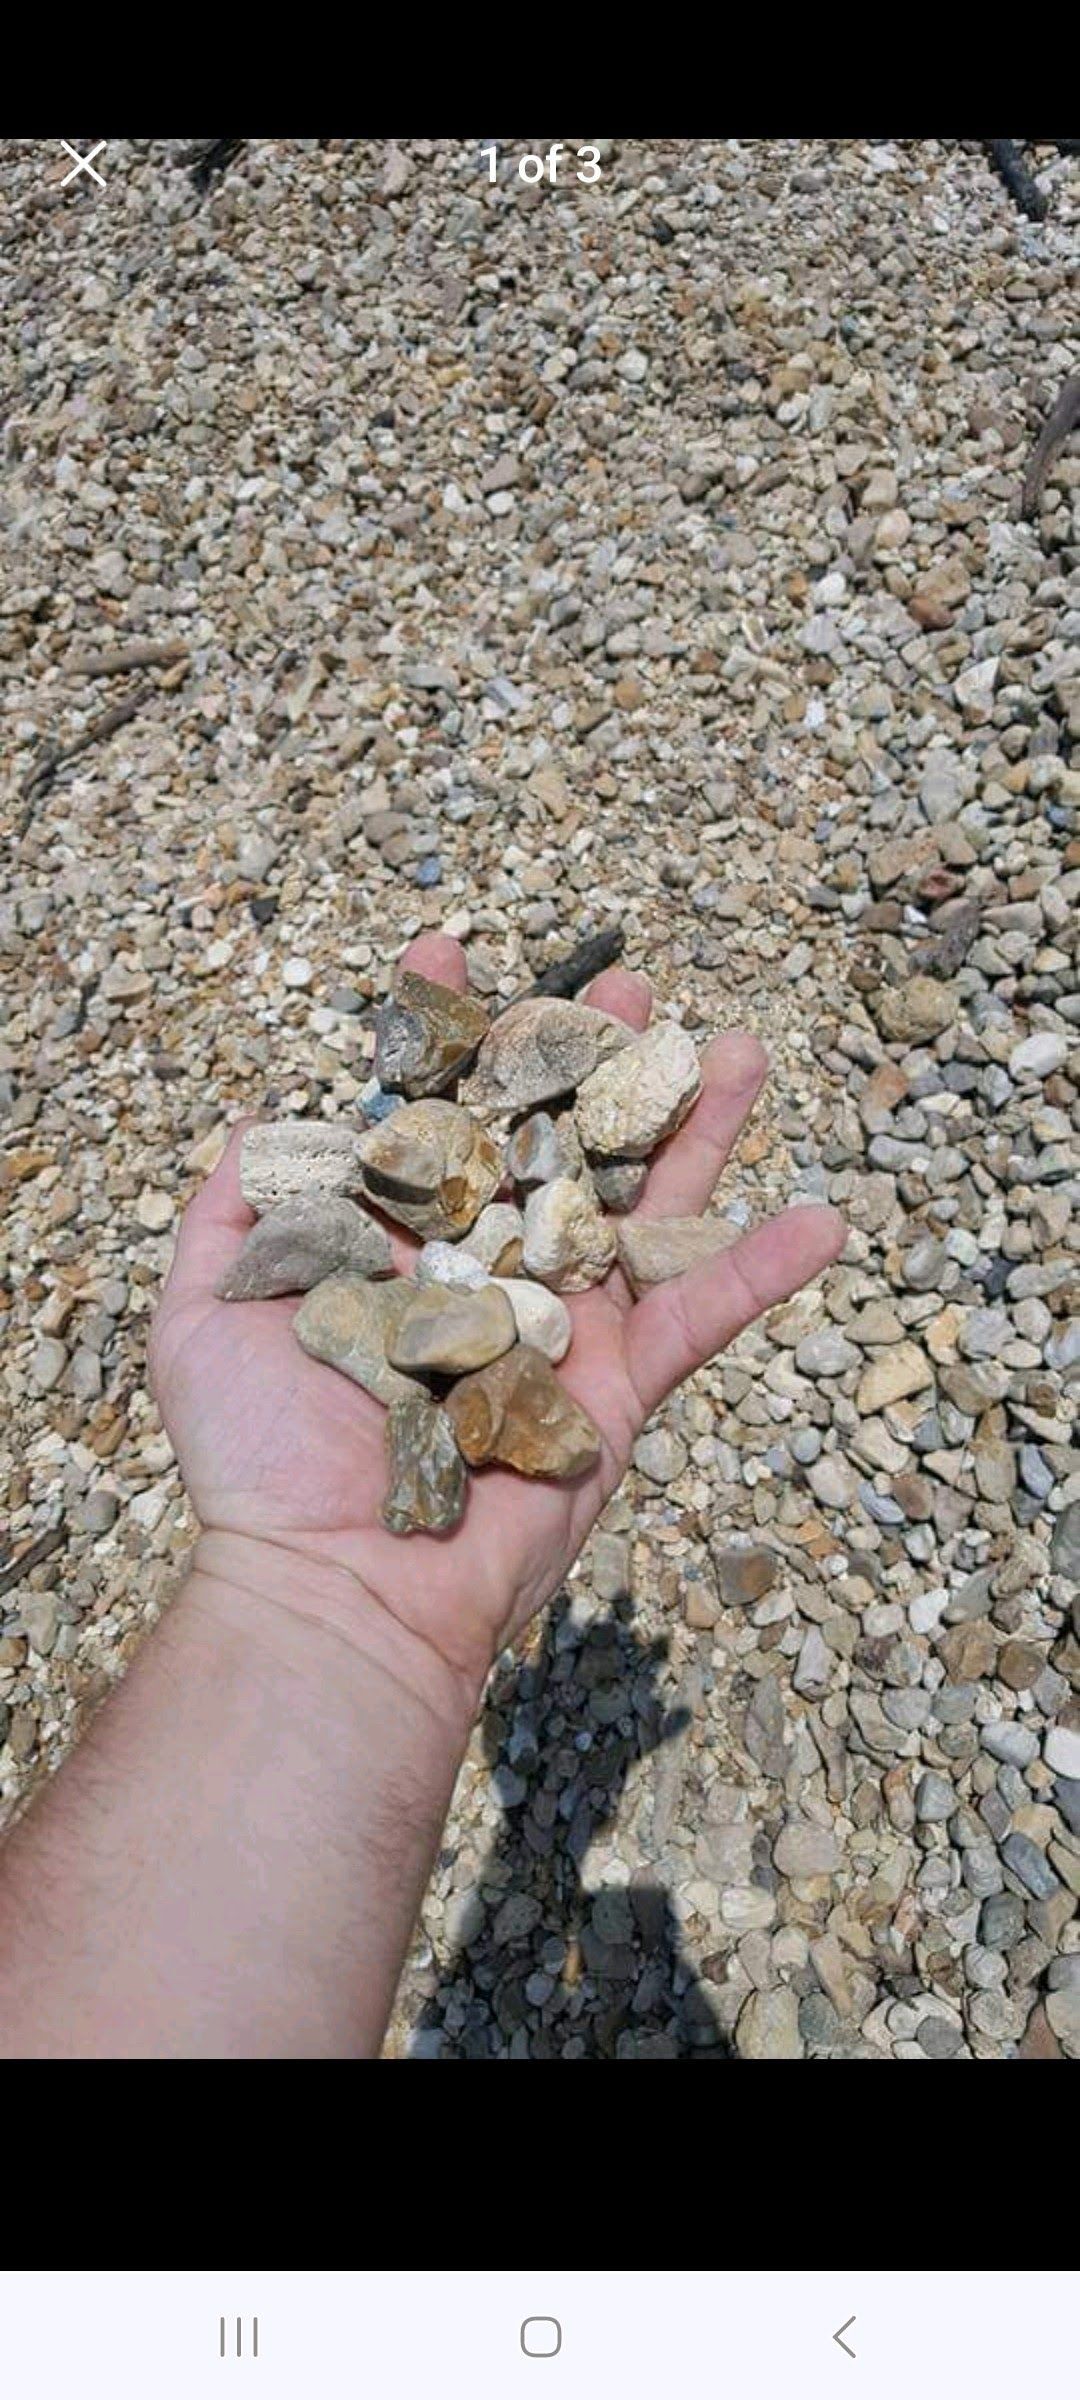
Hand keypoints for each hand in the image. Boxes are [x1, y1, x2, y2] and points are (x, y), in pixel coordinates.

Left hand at [150, 934, 844, 1695]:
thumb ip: (232, 1213)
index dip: (438, 1035)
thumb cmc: (261, 1458)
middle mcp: (482, 1267)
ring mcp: (557, 1323)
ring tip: (733, 1047)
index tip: (446, 951)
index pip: (424, 1115)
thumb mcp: (204, 1315)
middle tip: (632, 983)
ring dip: (692, 1128)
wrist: (336, 1582)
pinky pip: (700, 1318)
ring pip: (638, 1206)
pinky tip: (822, 1218)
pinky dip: (760, 1271)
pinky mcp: (616, 1386)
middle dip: (591, 1059)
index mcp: (392, 1241)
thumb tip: (252, 1122)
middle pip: (552, 1140)